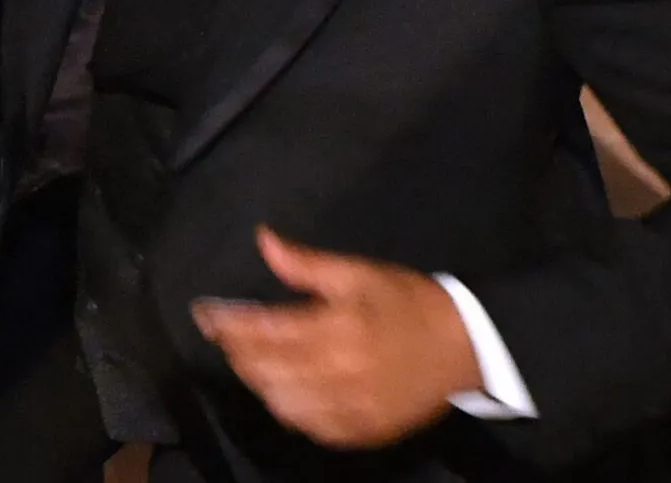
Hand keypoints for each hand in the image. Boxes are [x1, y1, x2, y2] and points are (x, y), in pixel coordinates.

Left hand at [191, 227, 481, 449]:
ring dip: (258, 382)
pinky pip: (311, 428)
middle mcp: (338, 374)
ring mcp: (350, 409)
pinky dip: (288, 409)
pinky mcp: (362, 432)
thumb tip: (263, 240)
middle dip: (238, 353)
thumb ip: (306, 264)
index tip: (204, 314)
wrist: (466, 347)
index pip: (264, 331)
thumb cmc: (409, 303)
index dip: (228, 323)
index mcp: (337, 330)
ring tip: (249, 360)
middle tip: (225, 335)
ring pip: (282, 404)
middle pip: (266, 371)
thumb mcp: (359, 273)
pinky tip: (282, 391)